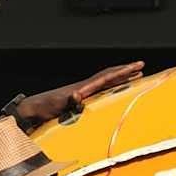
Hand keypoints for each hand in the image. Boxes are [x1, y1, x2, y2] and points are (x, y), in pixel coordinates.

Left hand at [11, 62, 141, 129]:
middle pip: (109, 75)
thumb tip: (77, 95)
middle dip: (126, 70)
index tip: (137, 66)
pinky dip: (113, 87)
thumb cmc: (45, 108)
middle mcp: (85, 87)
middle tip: (141, 65)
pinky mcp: (81, 99)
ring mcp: (84, 92)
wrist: (33, 110)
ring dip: (122, 78)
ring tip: (136, 76)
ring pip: (107, 82)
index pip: (107, 76)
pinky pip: (102, 90)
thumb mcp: (57, 105)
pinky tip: (118, 90)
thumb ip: (68, 101)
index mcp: (83, 87)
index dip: (122, 71)